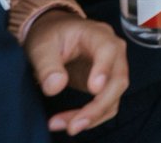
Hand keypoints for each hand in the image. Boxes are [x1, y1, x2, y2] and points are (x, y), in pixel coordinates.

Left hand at [22, 10, 128, 135]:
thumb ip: (48, 65)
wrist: (55, 33)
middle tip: (74, 125)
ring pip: (115, 96)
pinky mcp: (106, 85)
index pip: (108, 50)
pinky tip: (69, 123)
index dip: (104, 69)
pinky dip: (91, 117)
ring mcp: (112, 69)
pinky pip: (107, 105)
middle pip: (118, 80)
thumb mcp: (42, 46)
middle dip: (98, 106)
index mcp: (98, 35)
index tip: (93, 89)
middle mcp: (113, 52)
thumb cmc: (51, 35)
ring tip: (66, 127)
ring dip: (93, 116)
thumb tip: (55, 88)